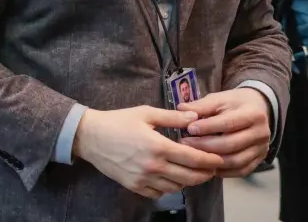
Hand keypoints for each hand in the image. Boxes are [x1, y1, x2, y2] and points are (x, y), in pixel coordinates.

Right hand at [74, 106, 222, 198]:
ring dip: (187, 180)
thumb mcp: (145, 113)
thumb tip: (195, 117)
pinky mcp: (134, 186)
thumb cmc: (117, 121)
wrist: (89, 137)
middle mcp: (153, 166)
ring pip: (177, 187)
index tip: (218, 159)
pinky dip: (168, 188)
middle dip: (205, 174)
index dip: (211, 160)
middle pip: (190, 177)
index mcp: (158, 146)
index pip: (194, 158)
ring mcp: (143, 179)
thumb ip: (172, 117)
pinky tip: (168, 177)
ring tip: (189, 171)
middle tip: (210, 168)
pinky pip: (160, 193)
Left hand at [179, 88, 271, 177]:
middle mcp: (261, 133)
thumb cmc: (233, 104)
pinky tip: (206, 165)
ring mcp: (262, 149)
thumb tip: (181, 109)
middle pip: (231, 144)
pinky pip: (240, 170)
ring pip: (235, 161)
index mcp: (253, 114)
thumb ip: (201, 105)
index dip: (207, 127)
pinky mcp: (259, 160)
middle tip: (185, 143)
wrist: (257, 109)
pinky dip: (222, 170)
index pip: (228, 123)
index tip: (189, 128)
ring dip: (212, 160)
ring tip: (192, 154)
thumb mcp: (219, 99)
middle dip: (205, 145)